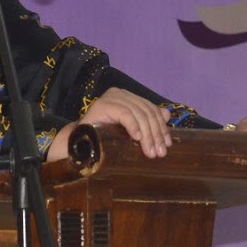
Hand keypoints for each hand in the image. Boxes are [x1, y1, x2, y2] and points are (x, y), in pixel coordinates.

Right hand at [46, 88, 171, 160]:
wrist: (79, 144)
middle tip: (160, 152)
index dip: (161, 126)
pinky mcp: (102, 105)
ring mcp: (110, 98)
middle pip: (146, 111)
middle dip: (155, 133)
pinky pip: (124, 114)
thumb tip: (167, 114)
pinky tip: (137, 139)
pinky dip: (133, 127)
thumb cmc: (104, 138)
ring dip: (147, 135)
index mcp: (127, 97)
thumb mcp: (130, 131)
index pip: (150, 108)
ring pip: (138, 113)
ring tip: (150, 152)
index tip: (167, 145)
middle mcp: (119, 94)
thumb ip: (147, 121)